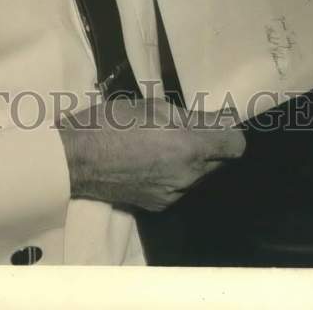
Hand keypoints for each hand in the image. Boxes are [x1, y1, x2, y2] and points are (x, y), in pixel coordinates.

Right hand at [57, 96, 244, 211]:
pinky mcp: (159, 206)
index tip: (217, 119)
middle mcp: (188, 177)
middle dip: (210, 144)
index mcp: (189, 147)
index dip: (229, 130)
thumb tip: (219, 119)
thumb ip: (191, 116)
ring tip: (165, 143)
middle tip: (187, 126)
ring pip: (200, 176)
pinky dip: (175, 174)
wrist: (76, 158)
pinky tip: (152, 161)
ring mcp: (174, 195)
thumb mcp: (154, 107)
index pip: (236, 145)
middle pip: (220, 162)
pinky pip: (180, 188)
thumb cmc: (112, 122)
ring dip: (193, 160)